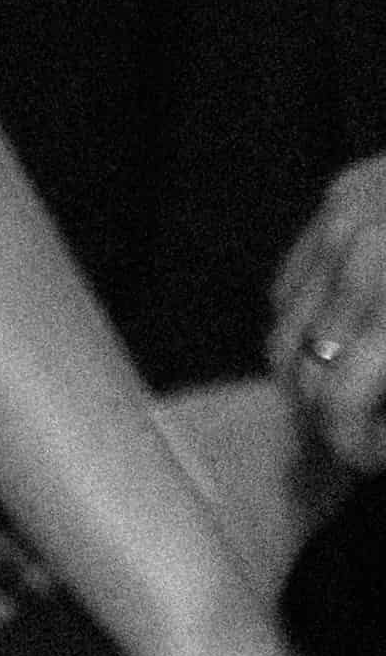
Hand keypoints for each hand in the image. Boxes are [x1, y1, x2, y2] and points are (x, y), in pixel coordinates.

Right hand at [270, 153, 385, 471]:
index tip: (377, 458)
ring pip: (281, 324)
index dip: (351, 445)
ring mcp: (339, 223)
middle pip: (296, 366)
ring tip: (352, 388)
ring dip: (307, 371)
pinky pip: (291, 279)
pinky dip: (307, 319)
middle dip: (326, 416)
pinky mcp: (335, 197)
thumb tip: (383, 432)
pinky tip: (349, 333)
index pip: (336, 397)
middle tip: (366, 433)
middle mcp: (358, 263)